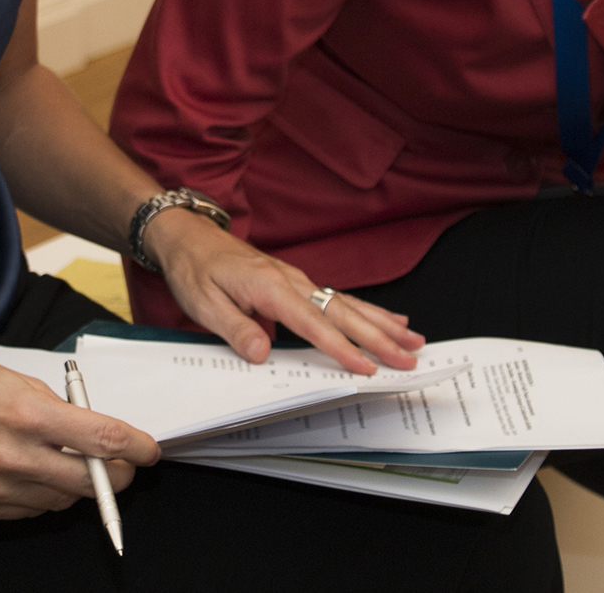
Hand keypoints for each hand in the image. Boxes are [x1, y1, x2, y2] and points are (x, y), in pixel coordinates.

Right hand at [0, 336, 158, 519]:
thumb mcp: (18, 380)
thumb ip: (61, 410)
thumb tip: (98, 434)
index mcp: (25, 414)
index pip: (100, 439)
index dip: (135, 448)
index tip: (150, 451)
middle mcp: (11, 455)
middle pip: (89, 481)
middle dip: (117, 474)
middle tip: (125, 464)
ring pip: (63, 500)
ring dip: (80, 485)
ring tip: (73, 461)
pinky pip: (32, 510)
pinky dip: (46, 495)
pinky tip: (38, 472)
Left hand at [141, 207, 425, 374]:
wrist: (190, 237)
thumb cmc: (195, 269)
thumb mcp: (203, 303)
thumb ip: (235, 329)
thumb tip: (262, 354)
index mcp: (270, 287)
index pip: (313, 323)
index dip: (341, 348)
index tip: (366, 366)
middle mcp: (291, 280)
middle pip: (342, 313)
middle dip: (379, 338)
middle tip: (408, 357)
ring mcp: (298, 279)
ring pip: (348, 304)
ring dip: (382, 323)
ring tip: (414, 338)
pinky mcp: (298, 282)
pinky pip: (340, 298)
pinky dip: (368, 311)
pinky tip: (388, 318)